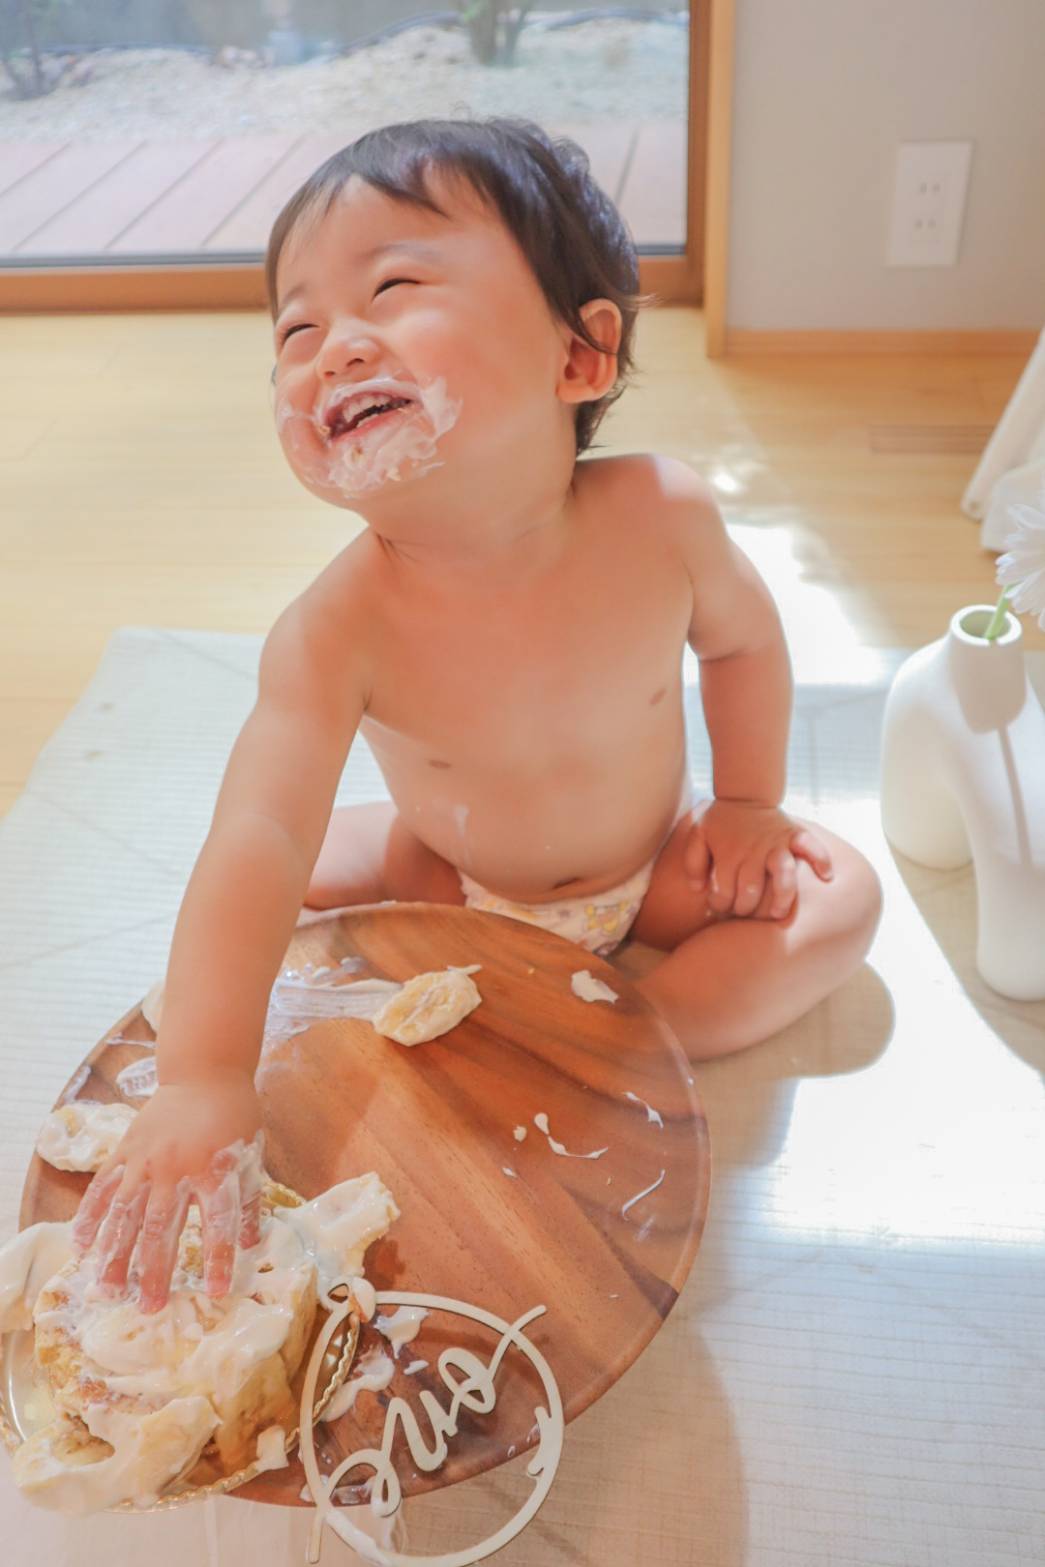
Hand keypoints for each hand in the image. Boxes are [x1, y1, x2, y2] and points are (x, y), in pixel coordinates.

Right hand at [72, 1076, 263, 1314]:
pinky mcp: (125, 1150)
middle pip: (162, 1226)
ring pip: (125, 1213)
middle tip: (148, 1307)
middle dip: (154, 1269)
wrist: (204, 1072)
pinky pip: (103, 1188)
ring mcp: (146, 1159)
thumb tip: (253, 1245)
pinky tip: (82, 1247)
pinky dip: (90, 1218)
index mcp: (214, 1168)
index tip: (218, 1291)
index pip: (218, 1221)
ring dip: (115, 1253)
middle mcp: (176, 1167)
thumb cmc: (234, 1117)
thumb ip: (249, 1200)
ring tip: (108, 1288)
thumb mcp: (251, 1155)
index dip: (219, 1257)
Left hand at [684, 798, 832, 919]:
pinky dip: (821, 859)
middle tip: (743, 912)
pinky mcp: (793, 834)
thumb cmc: (720, 819)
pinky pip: (811, 846)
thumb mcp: (698, 835)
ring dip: (782, 897)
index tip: (718, 908)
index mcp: (729, 855)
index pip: (723, 893)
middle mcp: (753, 852)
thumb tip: (698, 889)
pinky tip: (827, 876)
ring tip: (779, 915)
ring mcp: (776, 844)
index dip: (719, 906)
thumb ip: (693, 862)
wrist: (744, 792)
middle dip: (745, 909)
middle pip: (751, 891)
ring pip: (783, 874)